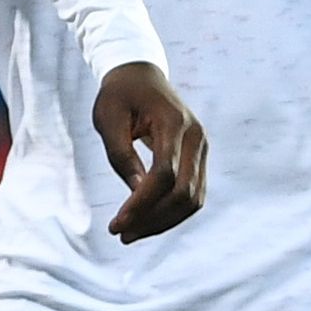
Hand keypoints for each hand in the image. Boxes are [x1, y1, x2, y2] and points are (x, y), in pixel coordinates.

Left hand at [92, 62, 208, 240]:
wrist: (140, 74)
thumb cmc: (119, 95)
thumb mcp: (108, 119)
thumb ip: (121, 155)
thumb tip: (136, 194)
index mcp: (173, 122)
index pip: (164, 174)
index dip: (141, 204)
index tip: (115, 224)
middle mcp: (196, 136)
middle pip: (184, 193)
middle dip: (153, 219)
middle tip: (121, 235)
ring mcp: (202, 148)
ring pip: (194, 199)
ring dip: (164, 222)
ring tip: (131, 233)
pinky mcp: (199, 158)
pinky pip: (192, 194)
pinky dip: (171, 213)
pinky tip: (146, 221)